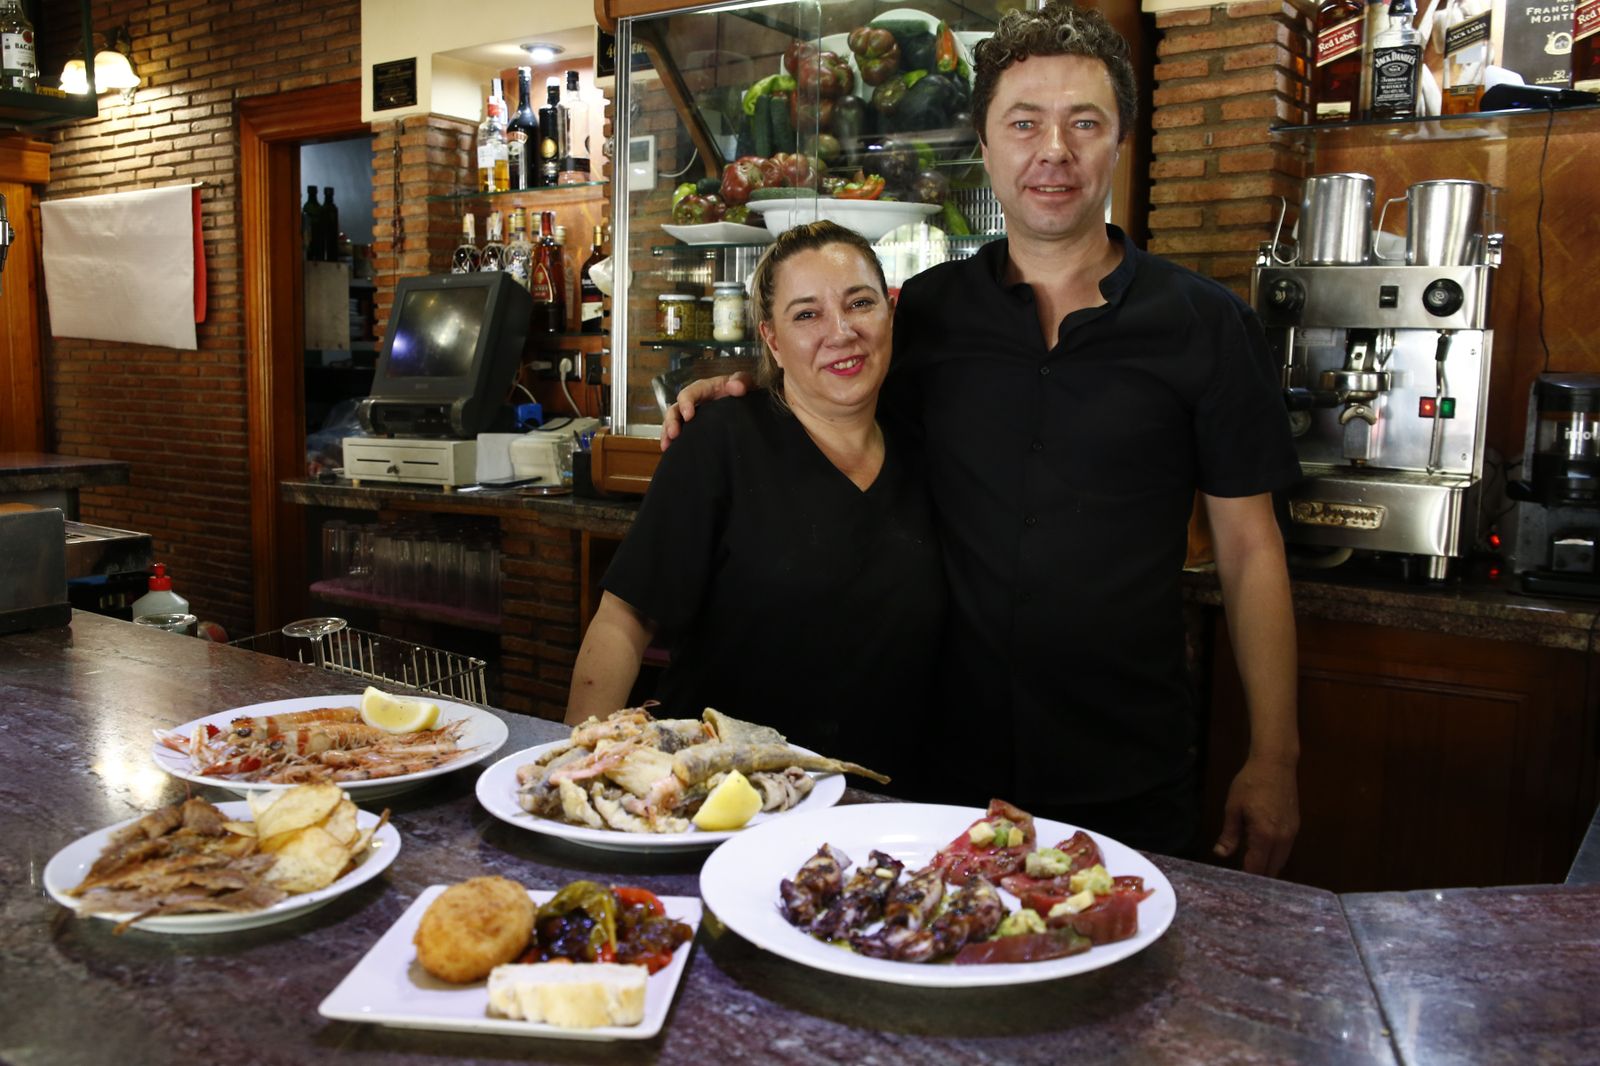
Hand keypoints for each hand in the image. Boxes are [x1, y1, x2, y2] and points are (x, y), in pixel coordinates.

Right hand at [660, 372, 752, 449]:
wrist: (746, 405)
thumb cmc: (741, 390)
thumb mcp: (743, 382)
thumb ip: (741, 381)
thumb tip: (735, 387)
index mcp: (703, 389)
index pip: (689, 393)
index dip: (685, 403)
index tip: (688, 416)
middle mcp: (693, 402)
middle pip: (675, 409)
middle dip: (672, 421)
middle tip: (674, 434)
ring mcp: (692, 416)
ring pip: (673, 423)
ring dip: (667, 434)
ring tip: (667, 446)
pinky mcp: (693, 428)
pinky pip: (679, 434)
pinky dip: (673, 443)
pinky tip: (670, 452)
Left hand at [1213, 755, 1298, 876]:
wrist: (1276, 764)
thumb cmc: (1250, 783)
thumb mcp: (1233, 808)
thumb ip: (1229, 834)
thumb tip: (1220, 854)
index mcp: (1265, 836)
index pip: (1256, 868)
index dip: (1246, 879)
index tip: (1235, 886)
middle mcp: (1282, 840)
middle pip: (1272, 870)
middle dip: (1258, 878)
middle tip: (1242, 884)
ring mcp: (1292, 834)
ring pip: (1281, 862)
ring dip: (1267, 869)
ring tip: (1251, 873)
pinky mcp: (1295, 828)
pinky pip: (1285, 851)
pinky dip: (1274, 858)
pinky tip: (1263, 856)